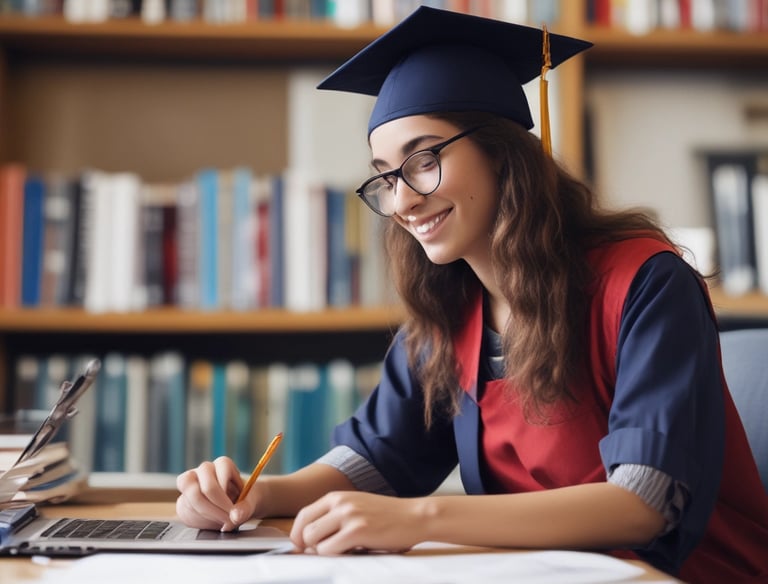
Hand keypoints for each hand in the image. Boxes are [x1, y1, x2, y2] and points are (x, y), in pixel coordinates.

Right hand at [176, 456, 260, 531]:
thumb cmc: (242, 501)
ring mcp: (192, 481)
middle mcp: (205, 469)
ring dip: (208, 514)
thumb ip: (245, 509)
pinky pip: (186, 508)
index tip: (233, 510)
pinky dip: (199, 519)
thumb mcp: (250, 503)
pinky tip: (211, 522)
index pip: (221, 469)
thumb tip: (236, 516)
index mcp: (223, 464)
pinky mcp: (184, 497)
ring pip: (193, 497)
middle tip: (228, 519)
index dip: (227, 491)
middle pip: (206, 486)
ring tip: (221, 522)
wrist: (231, 508)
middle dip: (218, 507)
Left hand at [290, 491, 423, 554]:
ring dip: (323, 552)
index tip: (303, 547)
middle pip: (304, 530)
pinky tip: (350, 552)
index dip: (298, 534)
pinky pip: (329, 550)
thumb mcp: (357, 507)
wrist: (415, 517)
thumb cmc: (386, 516)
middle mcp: (340, 503)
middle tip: (323, 553)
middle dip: (309, 547)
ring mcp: (348, 516)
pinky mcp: (357, 531)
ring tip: (341, 551)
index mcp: (337, 496)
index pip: (303, 515)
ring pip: (313, 541)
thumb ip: (334, 516)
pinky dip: (334, 556)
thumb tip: (309, 539)